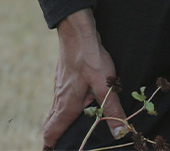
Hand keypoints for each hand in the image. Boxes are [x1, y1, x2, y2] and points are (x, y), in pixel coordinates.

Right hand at [42, 9, 128, 148]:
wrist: (76, 30)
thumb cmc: (89, 56)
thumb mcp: (105, 84)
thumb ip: (112, 110)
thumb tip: (119, 134)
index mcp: (67, 104)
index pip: (52, 130)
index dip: (50, 145)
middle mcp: (60, 97)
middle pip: (51, 123)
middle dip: (53, 137)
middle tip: (56, 147)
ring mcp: (60, 86)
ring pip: (55, 111)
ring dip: (58, 124)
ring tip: (66, 133)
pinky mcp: (63, 78)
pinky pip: (60, 100)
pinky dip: (63, 111)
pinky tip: (75, 107)